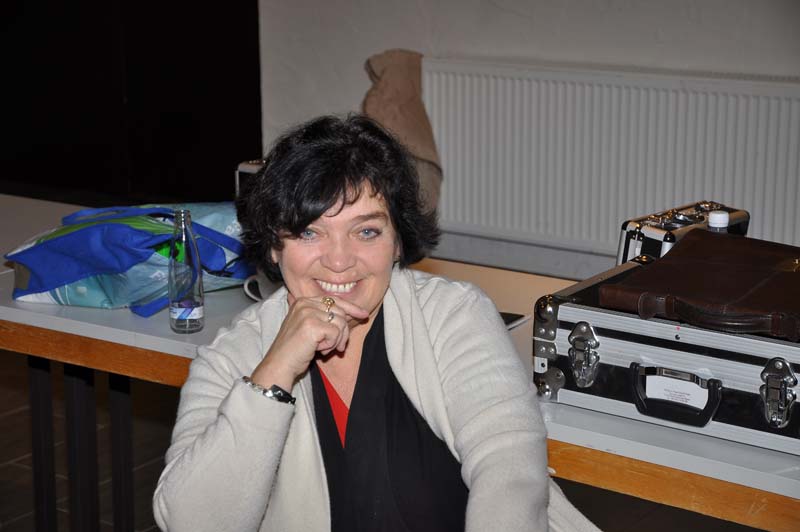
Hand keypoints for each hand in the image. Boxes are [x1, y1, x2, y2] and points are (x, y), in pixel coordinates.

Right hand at [250, 295, 369, 389]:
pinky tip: (319, 350)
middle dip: (343, 332)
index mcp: (303, 301)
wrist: (280, 365)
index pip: (334, 299)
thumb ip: (325, 317)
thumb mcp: (309, 328)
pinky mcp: (312, 325)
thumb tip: (351, 313)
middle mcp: (304, 303)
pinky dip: (331, 345)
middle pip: (340, 311)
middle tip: (336, 347)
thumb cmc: (295, 350)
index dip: (351, 307)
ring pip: (341, 322)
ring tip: (323, 349)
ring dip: (336, 340)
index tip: (363, 315)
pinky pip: (336, 333)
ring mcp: (307, 313)